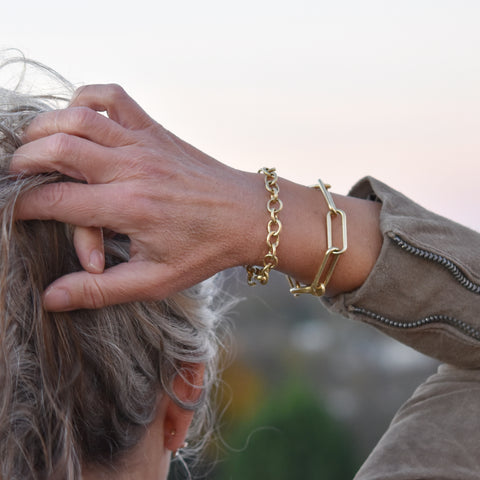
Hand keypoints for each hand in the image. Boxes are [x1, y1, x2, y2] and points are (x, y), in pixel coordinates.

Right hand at [11, 85, 263, 309]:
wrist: (248, 216)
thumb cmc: (204, 250)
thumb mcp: (155, 281)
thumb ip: (101, 291)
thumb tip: (50, 298)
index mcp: (129, 207)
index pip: (56, 200)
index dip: (23, 207)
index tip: (13, 213)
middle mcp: (133, 169)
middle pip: (57, 148)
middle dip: (24, 162)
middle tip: (15, 179)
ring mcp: (144, 144)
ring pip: (78, 116)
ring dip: (45, 128)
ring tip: (34, 148)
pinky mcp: (156, 131)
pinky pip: (115, 98)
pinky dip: (87, 98)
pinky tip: (78, 118)